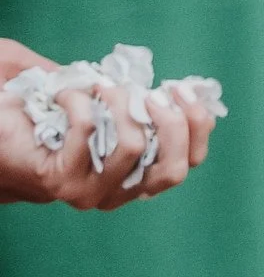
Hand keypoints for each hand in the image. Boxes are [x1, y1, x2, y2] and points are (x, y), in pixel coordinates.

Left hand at [0, 44, 216, 210]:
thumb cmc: (51, 115)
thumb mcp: (107, 102)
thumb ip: (142, 96)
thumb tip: (182, 86)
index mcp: (136, 174)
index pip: (191, 161)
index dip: (199, 124)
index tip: (182, 89)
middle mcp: (118, 191)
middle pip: (176, 167)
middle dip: (173, 120)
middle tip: (148, 92)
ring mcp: (89, 191)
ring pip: (135, 146)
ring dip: (121, 101)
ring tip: (101, 87)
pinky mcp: (60, 180)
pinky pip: (88, 129)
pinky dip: (78, 98)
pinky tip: (62, 94)